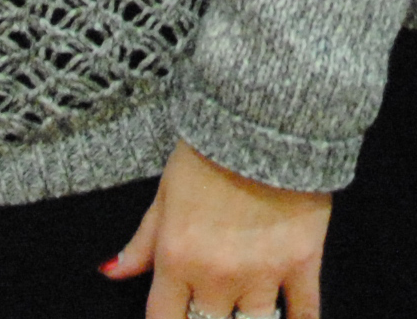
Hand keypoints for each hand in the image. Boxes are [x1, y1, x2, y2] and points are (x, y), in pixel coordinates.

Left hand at [107, 142, 332, 318]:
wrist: (264, 118)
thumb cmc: (210, 151)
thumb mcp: (166, 194)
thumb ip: (142, 242)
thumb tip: (112, 272)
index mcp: (177, 259)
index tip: (179, 318)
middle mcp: (216, 276)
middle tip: (212, 309)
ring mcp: (262, 273)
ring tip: (245, 311)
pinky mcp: (302, 262)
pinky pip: (304, 312)